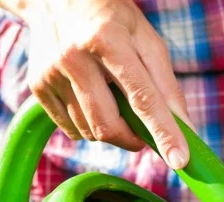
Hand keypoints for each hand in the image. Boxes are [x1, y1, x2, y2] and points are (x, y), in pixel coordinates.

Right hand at [16, 0, 190, 168]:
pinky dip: (89, 126)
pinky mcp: (38, 87)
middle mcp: (74, 58)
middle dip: (133, 139)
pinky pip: (71, 129)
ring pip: (90, 132)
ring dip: (111, 130)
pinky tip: (91, 98)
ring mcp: (51, 74)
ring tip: (112, 99)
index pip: (141, 97)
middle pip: (109, 126)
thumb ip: (166, 84)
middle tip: (144, 133)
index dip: (163, 132)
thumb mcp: (145, 38)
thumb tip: (185, 129)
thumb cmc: (112, 19)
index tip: (179, 160)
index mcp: (107, 39)